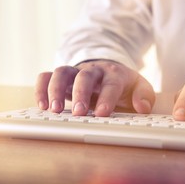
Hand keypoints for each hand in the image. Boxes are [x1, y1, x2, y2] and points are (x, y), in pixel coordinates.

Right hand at [35, 60, 155, 115]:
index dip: (106, 98)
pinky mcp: (61, 76)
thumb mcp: (139, 87)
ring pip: (61, 72)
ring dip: (55, 90)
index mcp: (114, 73)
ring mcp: (74, 72)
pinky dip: (41, 88)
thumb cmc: (121, 83)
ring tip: (54, 110)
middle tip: (78, 113)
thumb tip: (142, 108)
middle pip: (84, 76)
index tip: (101, 114)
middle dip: (80, 93)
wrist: (106, 69)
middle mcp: (92, 70)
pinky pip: (46, 76)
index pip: (110, 84)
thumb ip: (144, 96)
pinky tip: (42, 105)